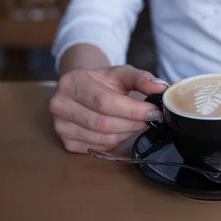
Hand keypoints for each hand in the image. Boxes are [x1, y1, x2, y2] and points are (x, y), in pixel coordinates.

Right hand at [49, 65, 168, 152]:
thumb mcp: (122, 73)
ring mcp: (60, 126)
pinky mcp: (66, 142)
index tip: (154, 111)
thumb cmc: (104, 81)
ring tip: (137, 122)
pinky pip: (98, 147)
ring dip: (127, 133)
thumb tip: (161, 88)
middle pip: (104, 123)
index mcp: (72, 83)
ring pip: (103, 138)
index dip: (133, 110)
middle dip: (133, 123)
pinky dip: (116, 141)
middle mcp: (60, 105)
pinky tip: (122, 129)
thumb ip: (142, 78)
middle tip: (150, 118)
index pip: (104, 102)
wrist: (82, 89)